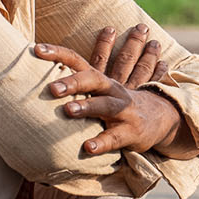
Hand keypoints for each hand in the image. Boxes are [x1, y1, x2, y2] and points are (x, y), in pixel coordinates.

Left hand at [33, 25, 182, 154]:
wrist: (162, 116)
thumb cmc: (120, 102)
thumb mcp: (102, 89)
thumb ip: (77, 82)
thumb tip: (38, 73)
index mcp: (101, 79)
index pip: (77, 60)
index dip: (58, 53)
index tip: (36, 50)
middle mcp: (112, 90)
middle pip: (93, 79)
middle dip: (73, 81)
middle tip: (52, 88)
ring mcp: (124, 110)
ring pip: (105, 105)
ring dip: (87, 106)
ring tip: (68, 110)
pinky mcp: (131, 132)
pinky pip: (115, 138)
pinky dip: (102, 143)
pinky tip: (87, 148)